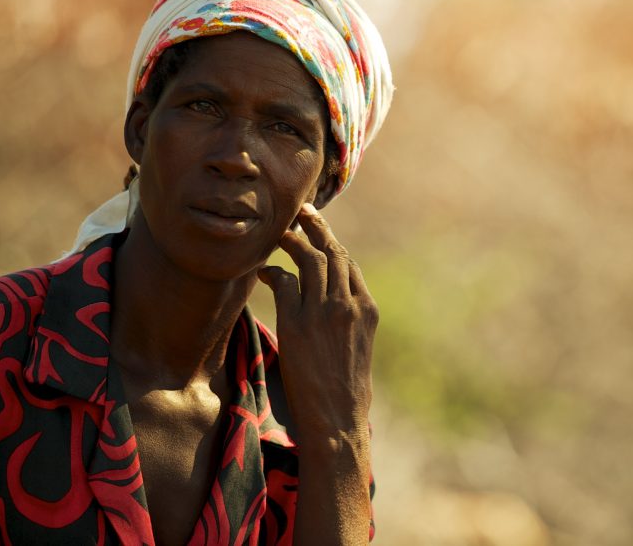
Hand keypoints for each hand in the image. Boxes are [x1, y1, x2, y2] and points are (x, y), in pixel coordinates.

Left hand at [256, 202, 377, 443]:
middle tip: (301, 213)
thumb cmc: (346, 393)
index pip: (350, 266)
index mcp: (367, 310)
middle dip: (317, 228)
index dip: (332, 245)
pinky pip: (285, 282)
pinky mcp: (298, 323)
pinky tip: (265, 273)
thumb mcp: (358, 350)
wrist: (337, 419)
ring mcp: (324, 312)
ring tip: (278, 232)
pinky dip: (274, 272)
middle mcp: (349, 304)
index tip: (319, 234)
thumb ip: (346, 322)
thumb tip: (329, 311)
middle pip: (333, 252)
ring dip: (293, 241)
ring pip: (310, 260)